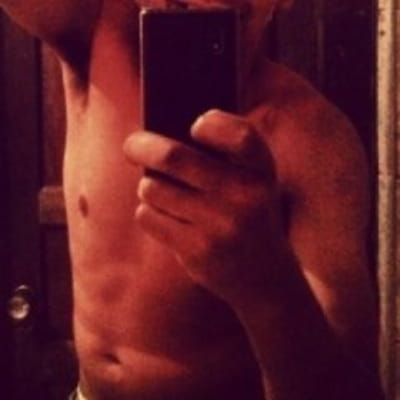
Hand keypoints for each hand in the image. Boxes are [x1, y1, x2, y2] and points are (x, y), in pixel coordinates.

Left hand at [123, 109, 293, 305]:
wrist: (265, 277)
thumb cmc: (249, 218)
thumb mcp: (254, 186)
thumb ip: (224, 159)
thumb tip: (160, 138)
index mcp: (263, 173)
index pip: (241, 135)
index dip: (214, 124)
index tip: (195, 126)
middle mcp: (245, 197)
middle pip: (174, 157)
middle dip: (143, 147)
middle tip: (131, 146)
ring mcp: (221, 226)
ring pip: (154, 188)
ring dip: (148, 187)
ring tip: (159, 192)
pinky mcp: (197, 251)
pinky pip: (148, 216)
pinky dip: (148, 212)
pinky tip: (165, 217)